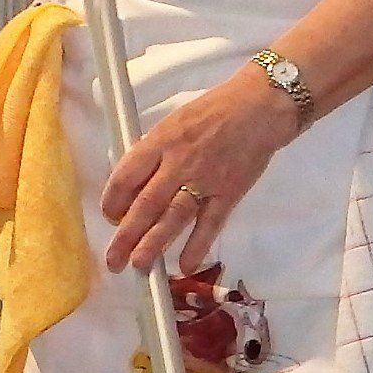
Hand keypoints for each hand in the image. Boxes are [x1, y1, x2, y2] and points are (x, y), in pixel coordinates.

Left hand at [101, 70, 299, 273]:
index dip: (112, 201)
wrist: (261, 106)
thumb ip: (155, 150)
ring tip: (139, 266)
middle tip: (113, 261)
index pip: (126, 175)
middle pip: (146, 203)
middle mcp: (179, 162)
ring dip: (154, 244)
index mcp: (162, 141)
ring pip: (174, 216)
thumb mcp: (176, 121)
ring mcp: (206, 179)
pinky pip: (211, 222)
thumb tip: (134, 181)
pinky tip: (186, 266)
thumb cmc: (215, 110)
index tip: (111, 218)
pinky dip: (198, 245)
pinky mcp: (230, 191)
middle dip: (126, 235)